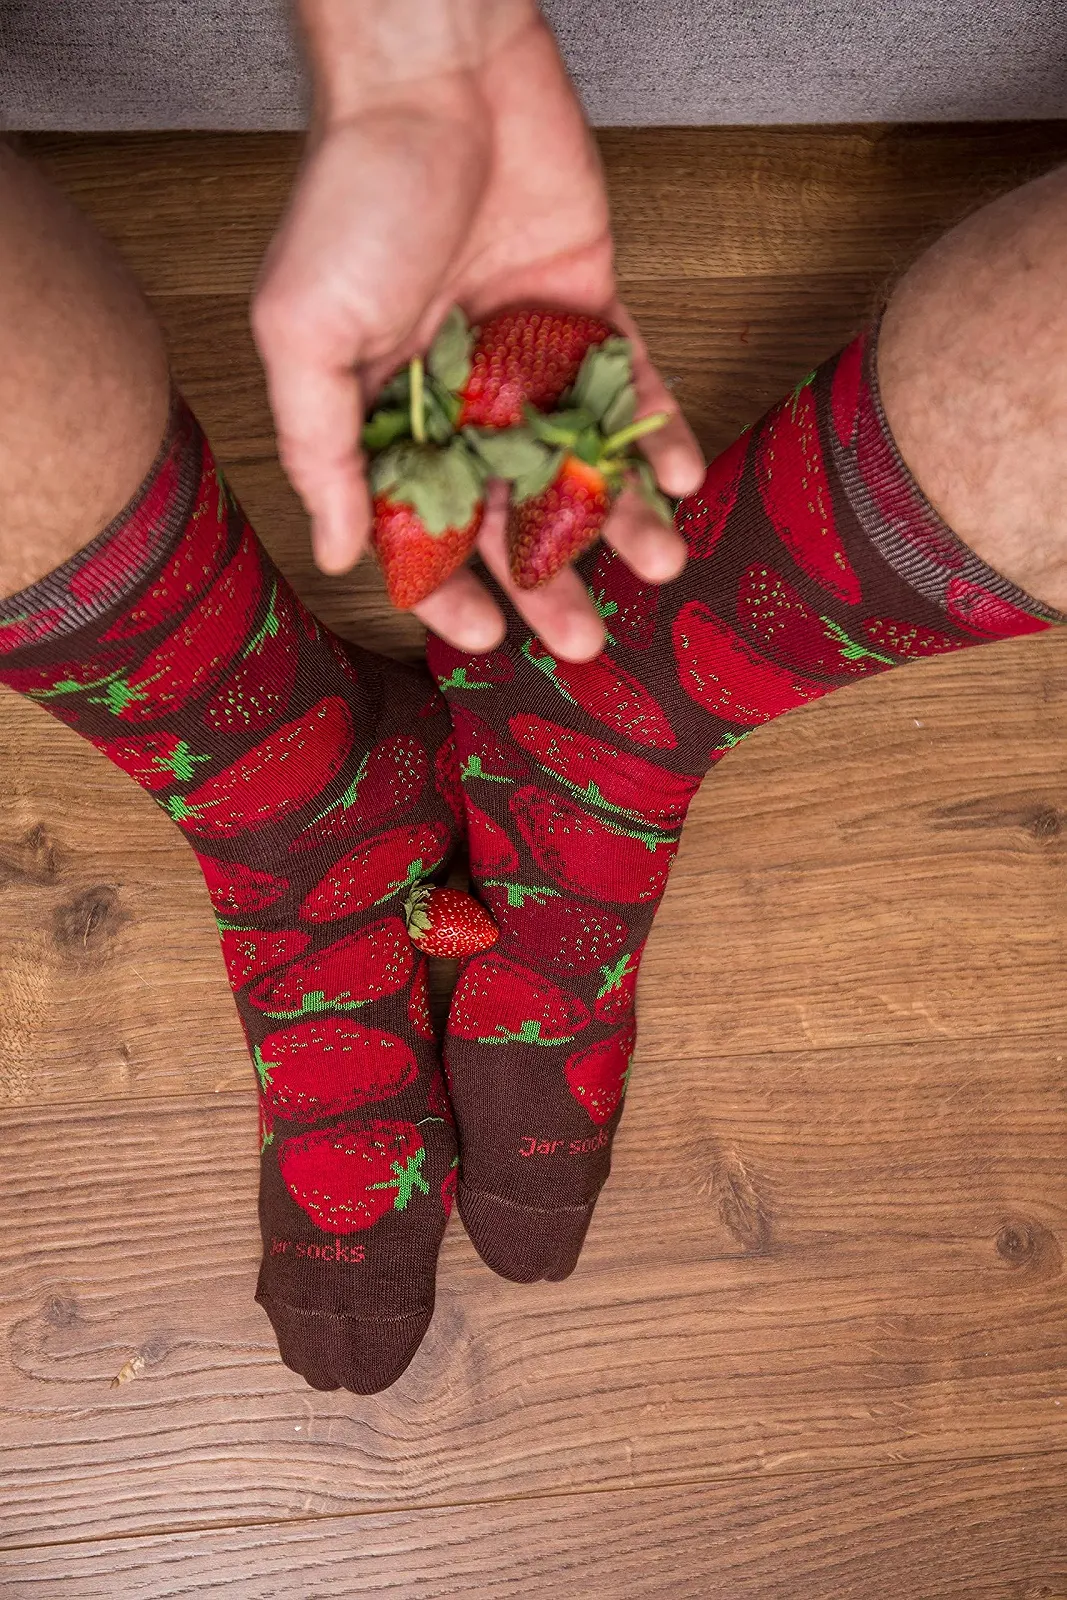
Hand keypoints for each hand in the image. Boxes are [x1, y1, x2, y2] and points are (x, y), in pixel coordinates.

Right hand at [253, 2, 703, 658]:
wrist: (439, 73)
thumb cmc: (355, 197)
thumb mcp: (304, 333)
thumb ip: (319, 449)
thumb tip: (337, 548)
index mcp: (382, 410)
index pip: (418, 524)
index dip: (447, 586)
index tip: (482, 636)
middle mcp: (457, 394)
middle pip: (506, 509)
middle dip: (547, 578)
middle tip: (587, 641)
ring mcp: (526, 353)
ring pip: (576, 459)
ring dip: (615, 519)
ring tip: (659, 565)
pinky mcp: (587, 306)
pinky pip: (629, 385)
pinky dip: (655, 432)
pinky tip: (678, 480)